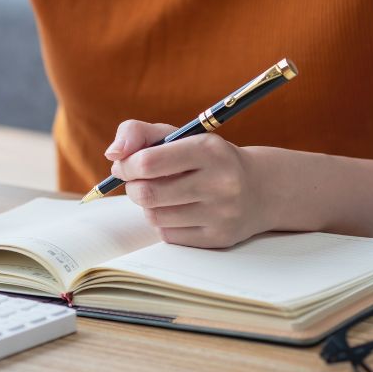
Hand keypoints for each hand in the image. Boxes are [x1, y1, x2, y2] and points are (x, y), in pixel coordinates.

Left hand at [106, 120, 270, 247]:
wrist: (260, 188)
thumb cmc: (206, 158)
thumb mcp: (179, 134)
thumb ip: (138, 133)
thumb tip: (112, 153)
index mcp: (209, 149)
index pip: (148, 162)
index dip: (125, 165)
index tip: (123, 165)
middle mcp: (220, 182)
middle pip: (147, 193)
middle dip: (133, 187)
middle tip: (138, 181)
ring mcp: (222, 214)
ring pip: (154, 216)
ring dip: (147, 205)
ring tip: (160, 194)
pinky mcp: (219, 238)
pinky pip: (169, 235)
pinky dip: (163, 222)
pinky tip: (177, 210)